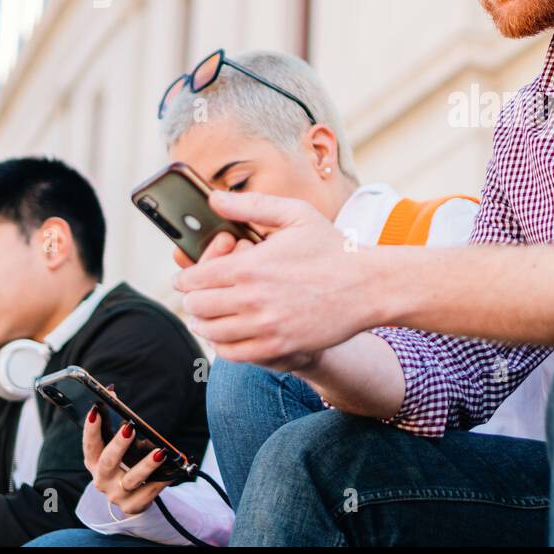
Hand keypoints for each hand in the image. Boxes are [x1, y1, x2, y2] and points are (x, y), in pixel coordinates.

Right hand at [82, 400, 171, 515]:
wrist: (131, 497)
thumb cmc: (124, 463)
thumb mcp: (117, 446)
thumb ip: (114, 421)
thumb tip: (111, 391)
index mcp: (94, 462)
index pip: (89, 445)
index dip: (90, 429)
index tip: (96, 410)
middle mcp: (101, 479)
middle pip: (107, 462)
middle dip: (118, 445)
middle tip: (130, 427)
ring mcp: (116, 494)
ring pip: (131, 479)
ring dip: (145, 466)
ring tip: (160, 453)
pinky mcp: (133, 505)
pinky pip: (149, 492)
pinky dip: (161, 481)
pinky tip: (173, 472)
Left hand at [173, 191, 378, 369]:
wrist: (367, 286)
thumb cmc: (332, 248)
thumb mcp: (295, 215)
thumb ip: (251, 206)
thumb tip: (213, 199)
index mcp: (251, 266)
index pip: (193, 279)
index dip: (187, 278)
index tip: (191, 278)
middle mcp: (253, 299)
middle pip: (196, 307)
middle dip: (193, 300)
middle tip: (200, 296)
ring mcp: (265, 327)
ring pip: (210, 332)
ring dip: (205, 323)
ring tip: (211, 315)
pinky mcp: (278, 347)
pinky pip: (232, 354)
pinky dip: (224, 345)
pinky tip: (230, 333)